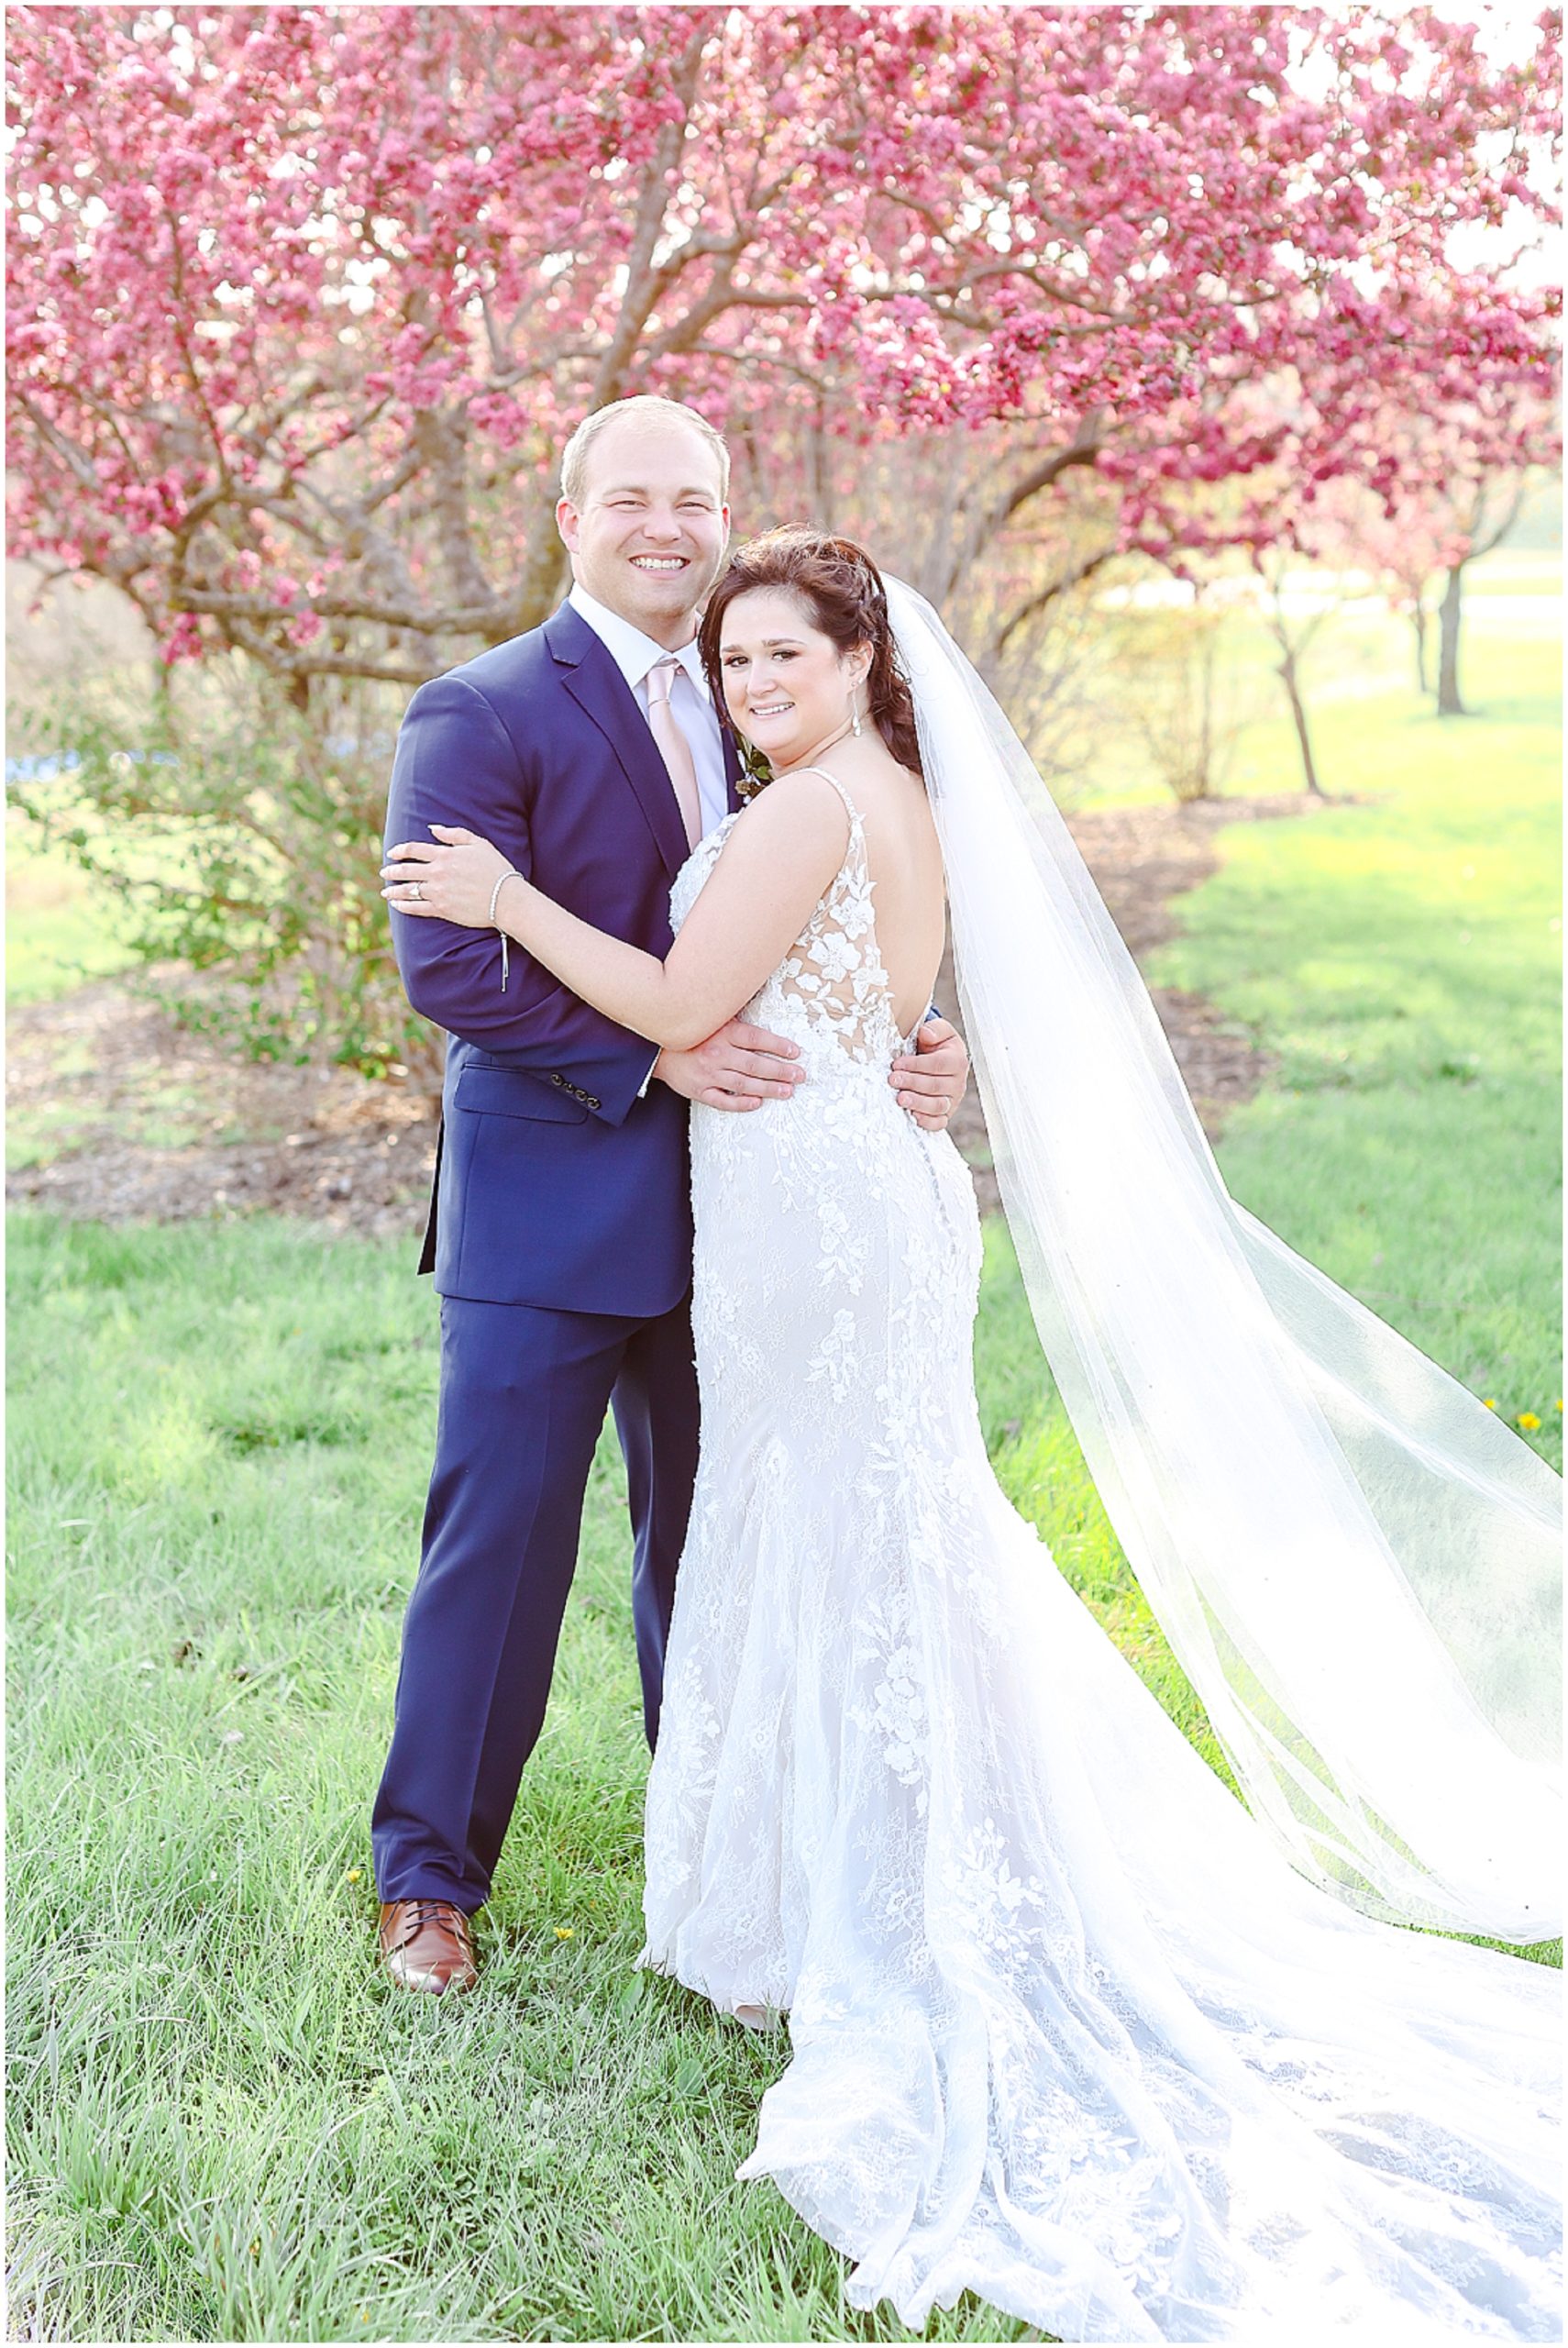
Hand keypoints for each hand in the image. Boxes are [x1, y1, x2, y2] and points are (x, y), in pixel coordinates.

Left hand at [382, 824, 514, 926]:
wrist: (506, 899)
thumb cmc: (496, 869)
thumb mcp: (478, 844)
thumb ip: (454, 834)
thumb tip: (432, 829)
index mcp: (445, 855)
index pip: (414, 849)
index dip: (400, 850)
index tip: (392, 853)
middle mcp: (438, 873)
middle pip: (406, 870)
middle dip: (392, 871)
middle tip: (384, 872)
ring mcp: (438, 892)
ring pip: (408, 890)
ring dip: (394, 890)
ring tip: (386, 892)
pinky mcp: (442, 910)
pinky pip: (417, 908)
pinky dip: (404, 907)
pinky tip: (397, 905)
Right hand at [654, 1018, 806, 1112]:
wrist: (657, 1049)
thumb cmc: (691, 1032)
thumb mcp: (713, 1017)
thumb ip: (736, 1016)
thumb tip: (759, 997)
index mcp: (722, 1033)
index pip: (756, 1039)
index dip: (777, 1046)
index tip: (795, 1052)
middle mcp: (716, 1053)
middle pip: (754, 1063)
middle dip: (780, 1070)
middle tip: (800, 1075)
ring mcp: (708, 1074)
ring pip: (743, 1083)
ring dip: (768, 1088)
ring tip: (787, 1091)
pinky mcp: (699, 1090)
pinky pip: (722, 1100)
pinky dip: (740, 1103)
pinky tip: (757, 1102)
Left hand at [890, 1016, 968, 1133]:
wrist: (939, 1060)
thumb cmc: (936, 1045)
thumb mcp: (939, 1031)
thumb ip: (935, 1029)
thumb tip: (926, 1034)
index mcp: (957, 1061)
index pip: (938, 1064)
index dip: (916, 1065)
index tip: (897, 1064)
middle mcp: (958, 1083)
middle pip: (936, 1086)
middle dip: (912, 1083)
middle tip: (893, 1080)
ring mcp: (952, 1101)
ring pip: (938, 1105)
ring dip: (917, 1103)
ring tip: (900, 1098)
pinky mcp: (945, 1115)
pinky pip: (939, 1123)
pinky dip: (927, 1122)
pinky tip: (913, 1116)